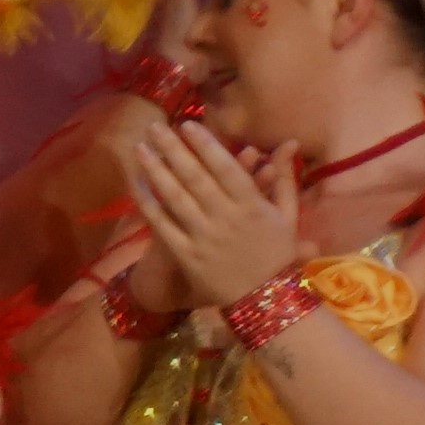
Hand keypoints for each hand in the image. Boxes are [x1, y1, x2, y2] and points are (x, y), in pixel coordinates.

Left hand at [122, 115, 301, 313]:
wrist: (262, 300)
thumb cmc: (276, 255)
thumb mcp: (289, 218)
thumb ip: (284, 181)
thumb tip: (287, 145)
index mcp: (252, 206)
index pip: (225, 168)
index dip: (205, 145)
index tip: (187, 125)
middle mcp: (226, 218)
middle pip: (194, 177)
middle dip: (173, 149)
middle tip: (154, 127)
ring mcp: (204, 236)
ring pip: (175, 198)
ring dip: (155, 171)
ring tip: (140, 148)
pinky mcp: (187, 254)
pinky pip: (163, 225)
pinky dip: (148, 204)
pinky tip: (136, 185)